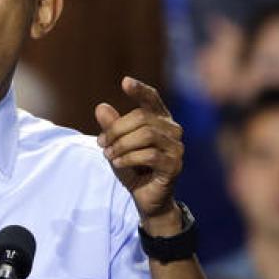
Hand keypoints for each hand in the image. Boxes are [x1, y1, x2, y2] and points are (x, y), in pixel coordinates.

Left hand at [95, 77, 183, 233]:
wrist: (146, 197)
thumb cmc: (133, 166)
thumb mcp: (117, 145)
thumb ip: (111, 127)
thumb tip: (101, 107)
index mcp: (160, 120)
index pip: (152, 99)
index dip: (140, 89)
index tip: (125, 82)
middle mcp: (173, 130)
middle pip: (142, 117)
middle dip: (117, 129)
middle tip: (102, 144)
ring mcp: (177, 148)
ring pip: (146, 135)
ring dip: (121, 145)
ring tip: (109, 155)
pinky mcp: (175, 166)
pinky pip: (150, 155)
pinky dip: (129, 158)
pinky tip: (118, 163)